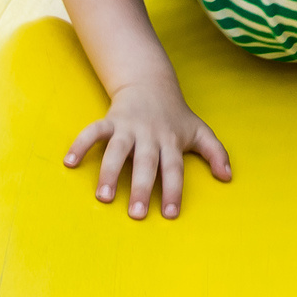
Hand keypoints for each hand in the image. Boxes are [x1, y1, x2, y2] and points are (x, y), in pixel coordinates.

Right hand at [63, 80, 230, 218]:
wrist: (150, 82)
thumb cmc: (176, 115)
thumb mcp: (200, 130)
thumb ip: (216, 153)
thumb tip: (228, 178)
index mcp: (171, 141)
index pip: (174, 169)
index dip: (173, 191)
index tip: (170, 214)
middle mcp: (150, 135)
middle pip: (146, 163)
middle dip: (142, 188)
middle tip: (136, 214)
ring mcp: (128, 127)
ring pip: (118, 150)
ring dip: (110, 173)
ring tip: (103, 197)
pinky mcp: (110, 120)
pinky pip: (93, 131)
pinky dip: (80, 145)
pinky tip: (69, 163)